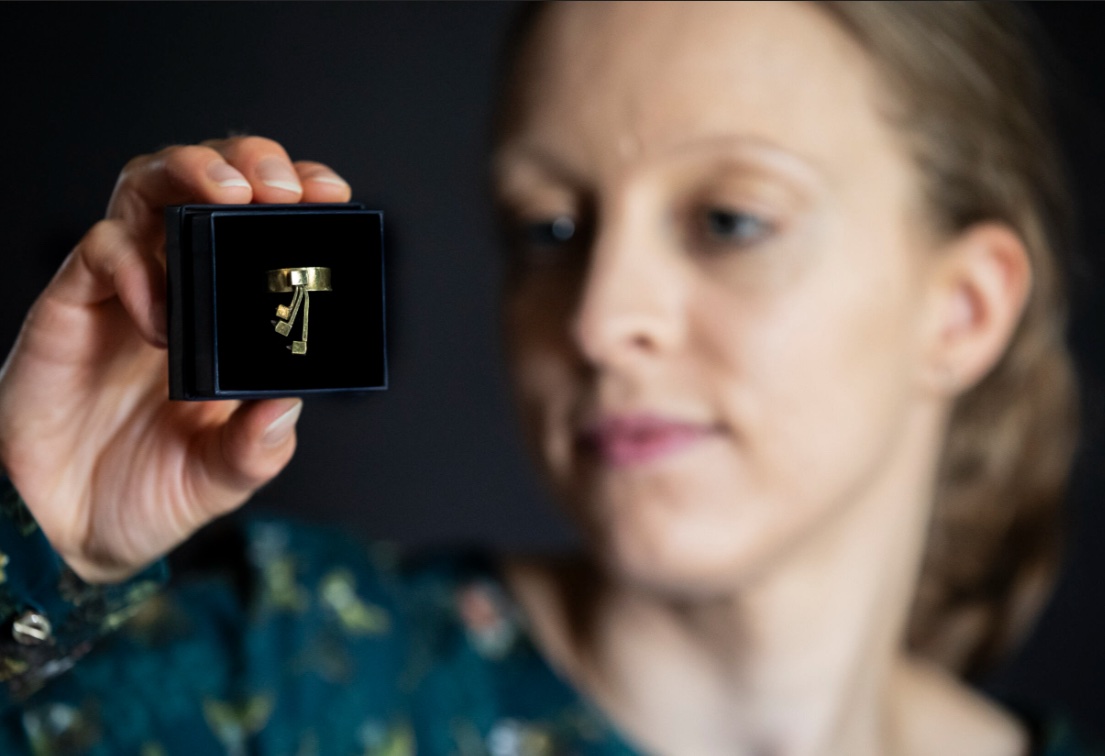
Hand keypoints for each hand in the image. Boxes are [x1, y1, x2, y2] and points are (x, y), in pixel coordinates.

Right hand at [0, 137, 351, 582]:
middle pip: (209, 182)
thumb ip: (257, 446)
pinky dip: (136, 267)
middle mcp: (179, 287)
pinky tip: (162, 317)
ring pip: (148, 186)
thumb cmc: (149, 492)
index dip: (298, 196)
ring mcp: (124, 289)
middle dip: (249, 161)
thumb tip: (288, 403)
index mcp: (228, 317)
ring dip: (191, 172)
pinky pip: (100, 252)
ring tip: (231, 196)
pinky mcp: (71, 304)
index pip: (265, 228)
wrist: (67, 529)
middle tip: (281, 188)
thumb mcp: (222, 477)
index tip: (332, 195)